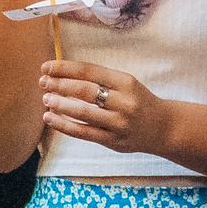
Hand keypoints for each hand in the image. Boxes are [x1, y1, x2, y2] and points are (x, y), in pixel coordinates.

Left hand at [40, 60, 167, 153]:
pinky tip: (50, 118)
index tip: (47, 66)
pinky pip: (84, 133)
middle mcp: (123, 102)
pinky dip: (64, 126)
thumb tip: (62, 74)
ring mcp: (118, 123)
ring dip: (60, 104)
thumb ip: (100, 79)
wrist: (163, 127)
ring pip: (83, 112)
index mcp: (126, 81)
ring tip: (45, 99)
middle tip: (42, 82)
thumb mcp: (126, 83)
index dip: (65, 68)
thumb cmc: (139, 101)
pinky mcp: (113, 141)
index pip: (89, 71)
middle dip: (60, 85)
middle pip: (85, 90)